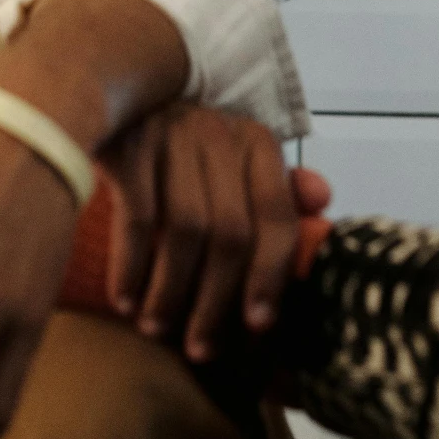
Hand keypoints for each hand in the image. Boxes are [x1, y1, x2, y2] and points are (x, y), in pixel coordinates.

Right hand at [101, 104, 331, 362]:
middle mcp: (219, 134)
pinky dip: (132, 268)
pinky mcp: (130, 144)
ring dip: (171, 292)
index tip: (256, 327)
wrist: (115, 90)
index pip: (278, 218)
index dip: (271, 278)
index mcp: (255, 142)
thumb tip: (323, 201)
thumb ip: (276, 187)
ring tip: (156, 328)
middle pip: (231, 233)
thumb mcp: (233, 158)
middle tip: (200, 348)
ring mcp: (172, 135)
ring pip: (186, 232)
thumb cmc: (182, 144)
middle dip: (216, 301)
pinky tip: (125, 299)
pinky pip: (138, 219)